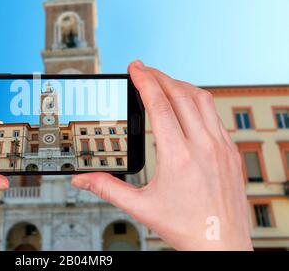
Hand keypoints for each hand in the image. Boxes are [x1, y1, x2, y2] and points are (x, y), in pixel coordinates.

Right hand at [71, 60, 252, 249]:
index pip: (160, 106)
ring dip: (180, 85)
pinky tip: (187, 104)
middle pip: (181, 95)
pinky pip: (215, 115)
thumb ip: (107, 189)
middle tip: (144, 69)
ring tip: (163, 81)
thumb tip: (81, 180)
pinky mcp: (231, 152)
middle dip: (160, 77)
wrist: (222, 245)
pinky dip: (198, 101)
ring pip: (202, 100)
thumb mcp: (141, 208)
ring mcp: (222, 147)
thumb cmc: (186, 228)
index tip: (135, 68)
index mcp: (179, 157)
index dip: (145, 82)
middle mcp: (204, 147)